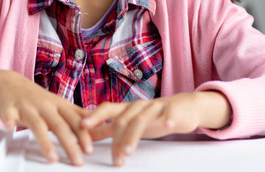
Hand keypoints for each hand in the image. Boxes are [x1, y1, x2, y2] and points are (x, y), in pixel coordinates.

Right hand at [0, 66, 91, 165]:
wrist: (9, 84)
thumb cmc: (37, 98)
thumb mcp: (59, 104)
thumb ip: (77, 116)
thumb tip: (100, 127)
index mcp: (58, 105)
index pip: (74, 120)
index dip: (83, 134)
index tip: (90, 150)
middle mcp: (45, 105)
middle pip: (59, 125)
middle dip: (70, 144)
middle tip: (78, 161)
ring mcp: (27, 106)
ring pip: (37, 124)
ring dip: (45, 142)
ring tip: (52, 159)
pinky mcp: (8, 107)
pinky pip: (8, 115)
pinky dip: (9, 120)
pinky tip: (10, 127)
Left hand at [81, 91, 231, 166]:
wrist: (183, 108)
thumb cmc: (153, 117)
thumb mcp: (129, 122)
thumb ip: (108, 128)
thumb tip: (87, 135)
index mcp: (127, 108)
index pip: (107, 109)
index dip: (94, 116)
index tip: (81, 127)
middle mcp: (139, 105)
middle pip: (123, 119)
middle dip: (117, 140)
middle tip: (115, 160)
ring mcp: (156, 107)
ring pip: (142, 119)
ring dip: (133, 136)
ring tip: (128, 152)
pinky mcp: (173, 109)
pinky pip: (170, 113)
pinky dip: (168, 118)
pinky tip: (166, 125)